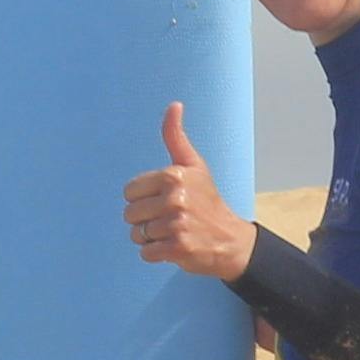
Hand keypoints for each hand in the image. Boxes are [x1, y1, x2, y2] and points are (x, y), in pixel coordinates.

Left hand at [124, 102, 254, 280]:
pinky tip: (174, 247)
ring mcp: (177, 224)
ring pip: (137, 234)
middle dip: (144, 220)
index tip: (164, 200)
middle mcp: (175, 198)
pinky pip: (146, 252)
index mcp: (173, 176)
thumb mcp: (193, 165)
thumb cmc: (206, 199)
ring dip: (151, 237)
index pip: (129, 192)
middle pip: (130, 214)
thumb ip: (176, 137)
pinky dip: (156, 254)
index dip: (143, 199)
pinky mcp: (178, 248)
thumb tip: (174, 105)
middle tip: (170, 219)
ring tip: (172, 233)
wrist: (230, 240)